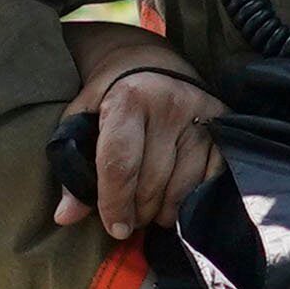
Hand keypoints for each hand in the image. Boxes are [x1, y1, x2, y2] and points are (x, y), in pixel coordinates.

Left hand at [67, 54, 225, 241]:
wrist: (150, 60)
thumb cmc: (110, 95)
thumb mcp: (81, 120)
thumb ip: (72, 168)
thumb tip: (66, 217)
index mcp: (129, 99)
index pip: (121, 165)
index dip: (115, 204)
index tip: (114, 228)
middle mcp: (170, 104)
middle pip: (152, 183)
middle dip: (137, 212)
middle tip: (129, 220)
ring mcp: (201, 115)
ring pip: (182, 188)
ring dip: (163, 211)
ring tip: (149, 209)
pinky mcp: (223, 125)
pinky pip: (209, 181)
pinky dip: (191, 200)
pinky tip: (175, 198)